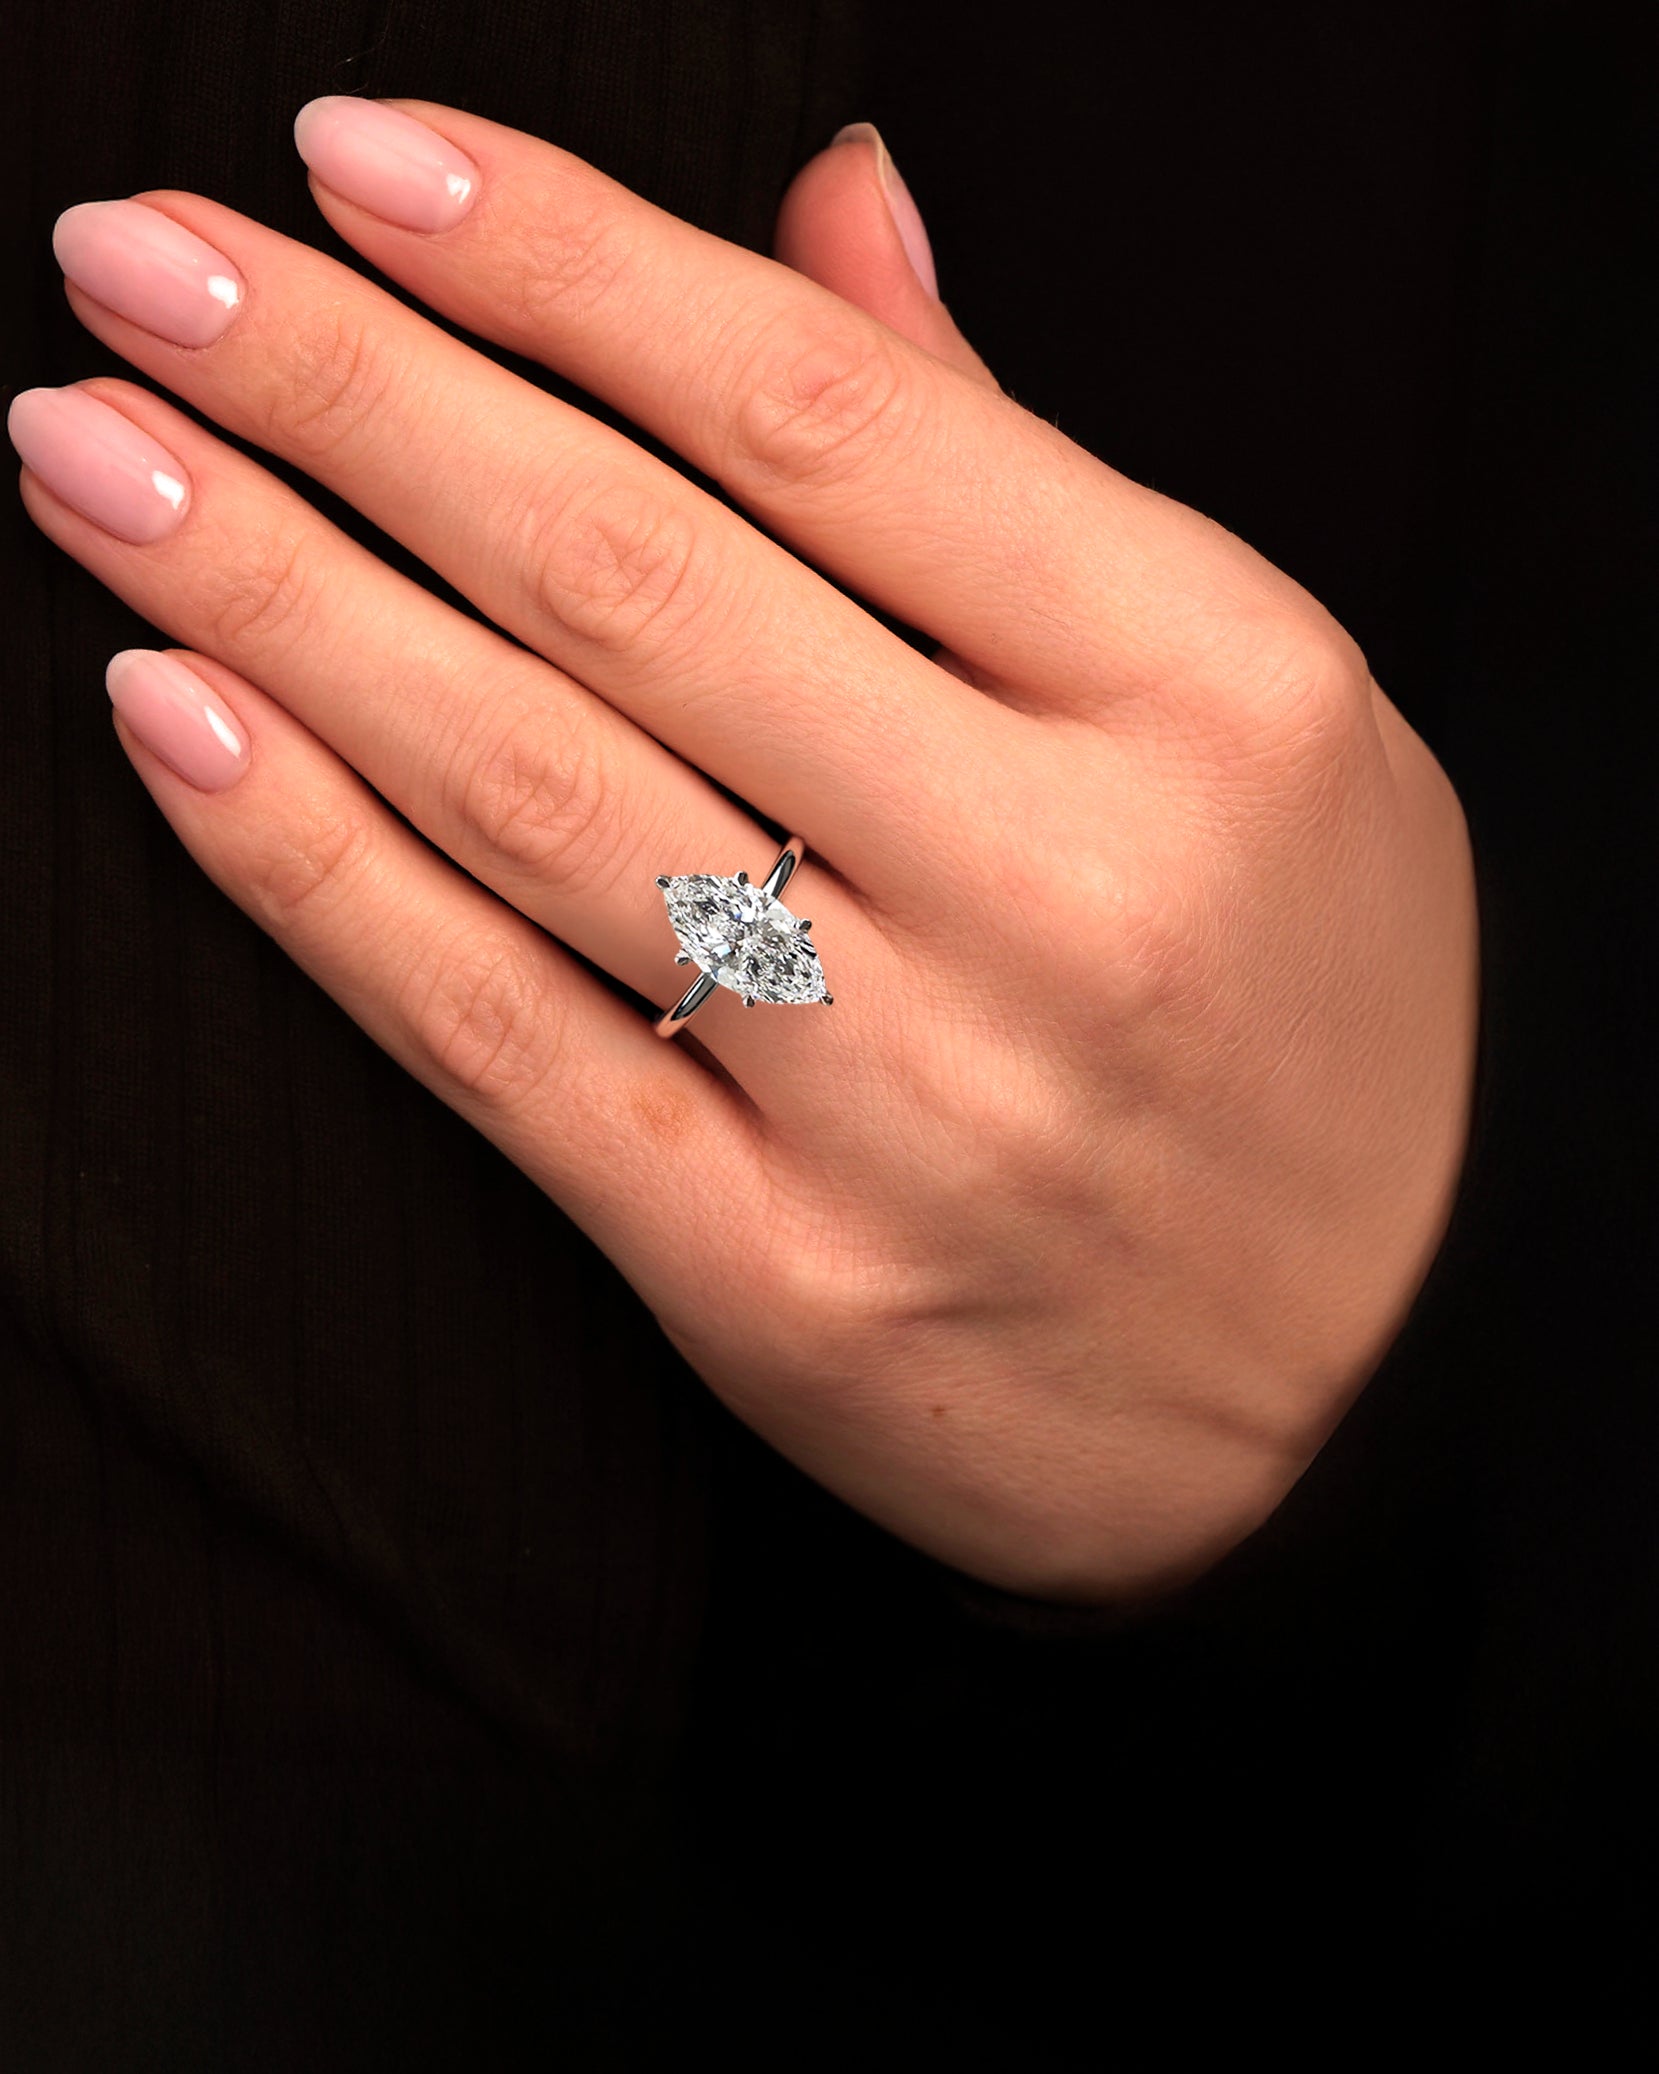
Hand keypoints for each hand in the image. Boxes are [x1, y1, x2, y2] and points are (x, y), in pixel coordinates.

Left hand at [10, 100, 1477, 1599]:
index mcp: (1209, 695)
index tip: (362, 165)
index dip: (562, 263)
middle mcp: (1060, 889)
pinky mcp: (779, 1282)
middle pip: (632, 583)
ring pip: (529, 797)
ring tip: (92, 456)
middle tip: (139, 266)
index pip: (825, 417)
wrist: (1364, 1394)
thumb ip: (1018, 474)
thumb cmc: (1312, 1024)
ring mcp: (910, 1107)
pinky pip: (502, 1044)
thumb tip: (832, 208)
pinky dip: (312, 872)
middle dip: (344, 393)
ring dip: (271, 598)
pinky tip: (173, 717)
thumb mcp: (1251, 716)